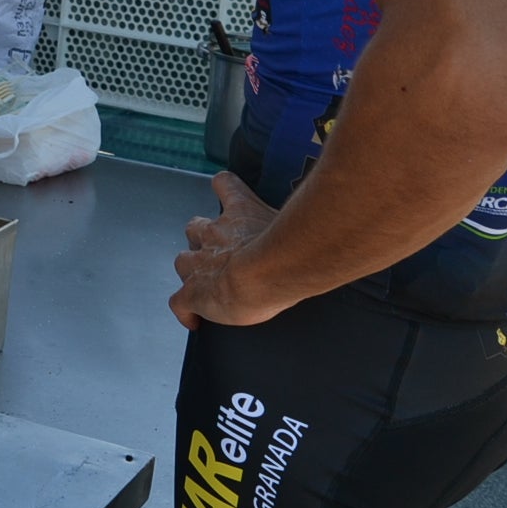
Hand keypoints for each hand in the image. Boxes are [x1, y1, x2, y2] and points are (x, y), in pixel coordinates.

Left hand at [169, 172, 288, 329]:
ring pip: (183, 261)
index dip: (224, 188)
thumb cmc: (290, 247)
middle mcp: (215, 233)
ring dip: (191, 271)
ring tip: (204, 284)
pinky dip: (184, 312)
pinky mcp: (194, 293)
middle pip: (196, 228)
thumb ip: (302, 219)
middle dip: (202, 238)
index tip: (224, 188)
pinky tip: (194, 321)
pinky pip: (179, 303)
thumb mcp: (298, 223)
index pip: (226, 185)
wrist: (268, 270)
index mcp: (240, 212)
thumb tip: (327, 220)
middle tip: (220, 254)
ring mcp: (200, 263)